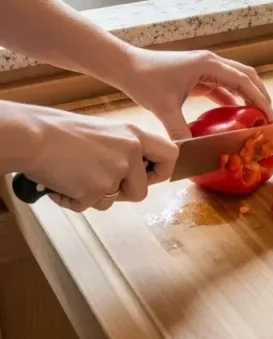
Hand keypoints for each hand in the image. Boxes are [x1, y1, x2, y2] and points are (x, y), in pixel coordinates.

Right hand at [25, 106, 177, 212]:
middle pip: (141, 192)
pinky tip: (61, 182)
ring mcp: (114, 173)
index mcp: (135, 135)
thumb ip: (123, 150)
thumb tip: (133, 172)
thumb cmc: (63, 132)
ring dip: (93, 196)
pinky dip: (72, 200)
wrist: (36, 137)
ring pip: (111, 202)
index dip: (161, 172)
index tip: (148, 177)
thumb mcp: (105, 132)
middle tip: (100, 184)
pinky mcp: (95, 191)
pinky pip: (87, 206)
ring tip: (73, 175)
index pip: (170, 155)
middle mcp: (130, 153)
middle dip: (121, 194)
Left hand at [114, 48, 272, 139]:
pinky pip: (222, 86)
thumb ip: (180, 131)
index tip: (271, 117)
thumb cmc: (145, 80)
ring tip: (257, 117)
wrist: (127, 66)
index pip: (244, 81)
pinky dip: (231, 99)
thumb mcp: (164, 108)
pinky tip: (235, 115)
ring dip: (248, 96)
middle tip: (270, 118)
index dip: (260, 99)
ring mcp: (205, 67)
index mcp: (208, 65)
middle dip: (261, 95)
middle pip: (246, 76)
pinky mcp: (197, 75)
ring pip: (236, 80)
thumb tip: (190, 154)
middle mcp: (211, 62)